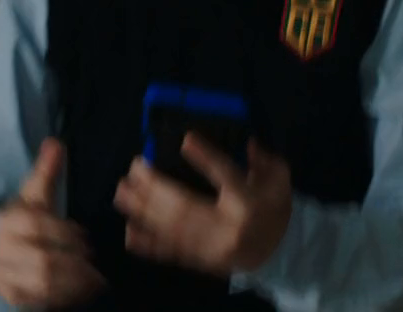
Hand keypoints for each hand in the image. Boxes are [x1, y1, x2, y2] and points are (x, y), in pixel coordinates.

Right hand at [0, 138, 105, 306]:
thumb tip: (56, 143)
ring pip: (42, 283)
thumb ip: (46, 172)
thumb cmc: (18, 223)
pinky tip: (82, 290)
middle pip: (42, 259)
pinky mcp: (12, 295)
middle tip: (92, 258)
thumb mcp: (30, 196)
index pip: (36, 226)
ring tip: (94, 276)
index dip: (64, 232)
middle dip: (73, 260)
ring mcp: (4, 276)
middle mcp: (2, 250)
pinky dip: (64, 297)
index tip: (84, 236)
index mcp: (7, 222)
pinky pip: (39, 300)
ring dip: (73, 282)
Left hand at [112, 134, 292, 276]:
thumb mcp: (280, 179)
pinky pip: (171, 253)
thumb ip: (265, 161)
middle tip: (135, 168)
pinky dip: (148, 243)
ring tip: (122, 192)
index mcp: (248, 203)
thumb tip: (247, 144)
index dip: (205, 158)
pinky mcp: (201, 261)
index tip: (185, 140)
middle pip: (186, 206)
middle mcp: (227, 227)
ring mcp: (212, 248)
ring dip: (143, 211)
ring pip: (173, 230)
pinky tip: (129, 230)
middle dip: (155, 187)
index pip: (225, 177)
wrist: (278, 251)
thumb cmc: (273, 208)